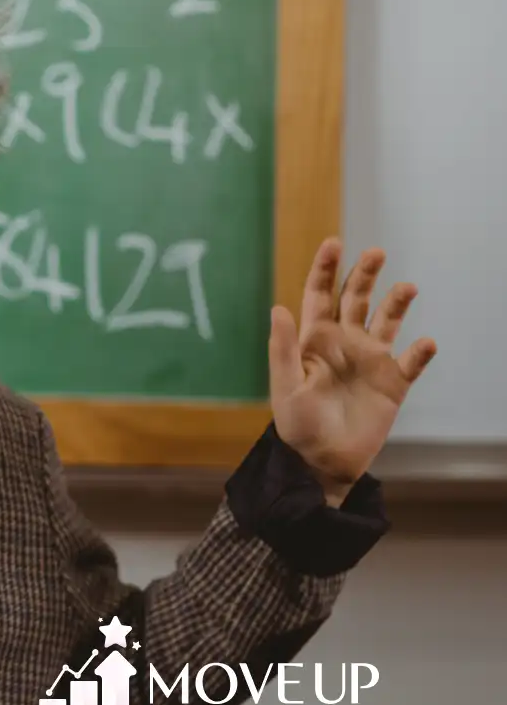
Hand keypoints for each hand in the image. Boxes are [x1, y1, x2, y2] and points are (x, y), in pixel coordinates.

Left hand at [268, 238, 436, 506]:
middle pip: (356, 299)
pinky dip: (420, 352)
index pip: (320, 295)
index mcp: (314, 340)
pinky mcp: (393, 384)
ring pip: (387, 322)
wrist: (322, 462)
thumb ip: (283, 348)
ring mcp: (370, 361)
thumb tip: (279, 307)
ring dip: (397, 303)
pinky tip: (425, 343)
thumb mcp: (285, 386)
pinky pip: (411, 362)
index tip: (334, 242)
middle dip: (364, 274)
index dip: (326, 268)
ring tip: (407, 288)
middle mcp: (344, 343)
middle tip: (376, 252)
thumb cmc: (297, 425)